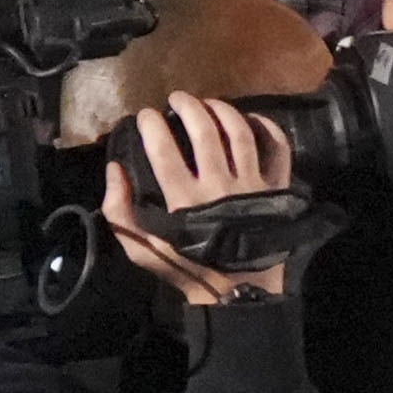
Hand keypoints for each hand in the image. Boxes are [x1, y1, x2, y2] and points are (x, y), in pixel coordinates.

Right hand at [100, 97, 302, 305]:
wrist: (237, 293)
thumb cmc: (185, 268)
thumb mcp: (140, 247)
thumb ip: (119, 208)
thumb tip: (114, 168)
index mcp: (184, 199)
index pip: (164, 148)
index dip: (152, 124)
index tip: (145, 115)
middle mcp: (219, 187)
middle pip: (205, 132)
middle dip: (188, 107)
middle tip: (178, 98)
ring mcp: (252, 187)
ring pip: (240, 134)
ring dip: (223, 110)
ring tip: (209, 103)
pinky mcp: (277, 191)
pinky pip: (279, 151)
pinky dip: (268, 129)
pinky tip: (252, 119)